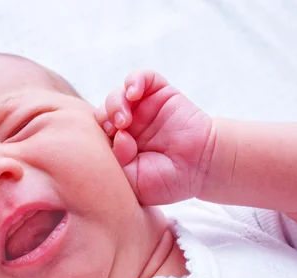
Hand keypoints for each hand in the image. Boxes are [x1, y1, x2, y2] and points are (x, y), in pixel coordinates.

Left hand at [96, 70, 214, 204]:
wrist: (202, 168)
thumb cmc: (167, 180)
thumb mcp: (134, 182)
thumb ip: (118, 162)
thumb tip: (117, 136)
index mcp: (117, 147)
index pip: (94, 135)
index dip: (95, 138)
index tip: (112, 148)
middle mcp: (127, 125)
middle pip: (102, 112)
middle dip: (104, 119)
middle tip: (117, 129)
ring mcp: (143, 108)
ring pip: (117, 95)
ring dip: (115, 103)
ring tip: (126, 119)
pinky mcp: (159, 93)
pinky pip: (141, 77)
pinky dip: (134, 81)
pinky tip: (134, 93)